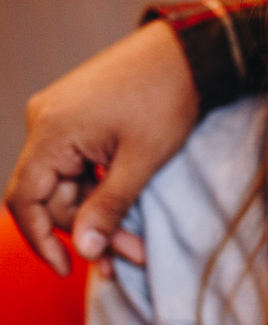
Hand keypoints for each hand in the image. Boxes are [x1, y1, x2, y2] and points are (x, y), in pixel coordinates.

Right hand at [4, 20, 199, 276]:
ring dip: (101, 216)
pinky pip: (80, 167)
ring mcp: (61, 119)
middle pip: (53, 196)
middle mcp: (45, 123)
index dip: (41, 239)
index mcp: (50, 131)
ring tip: (138, 249)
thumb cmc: (166, 101)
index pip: (24, 199)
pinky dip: (102, 193)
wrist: (186, 54)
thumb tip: (85, 250)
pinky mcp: (79, 119)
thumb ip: (110, 206)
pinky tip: (127, 216)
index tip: (70, 270)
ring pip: (70, 185)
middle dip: (90, 231)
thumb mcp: (141, 161)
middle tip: (132, 259)